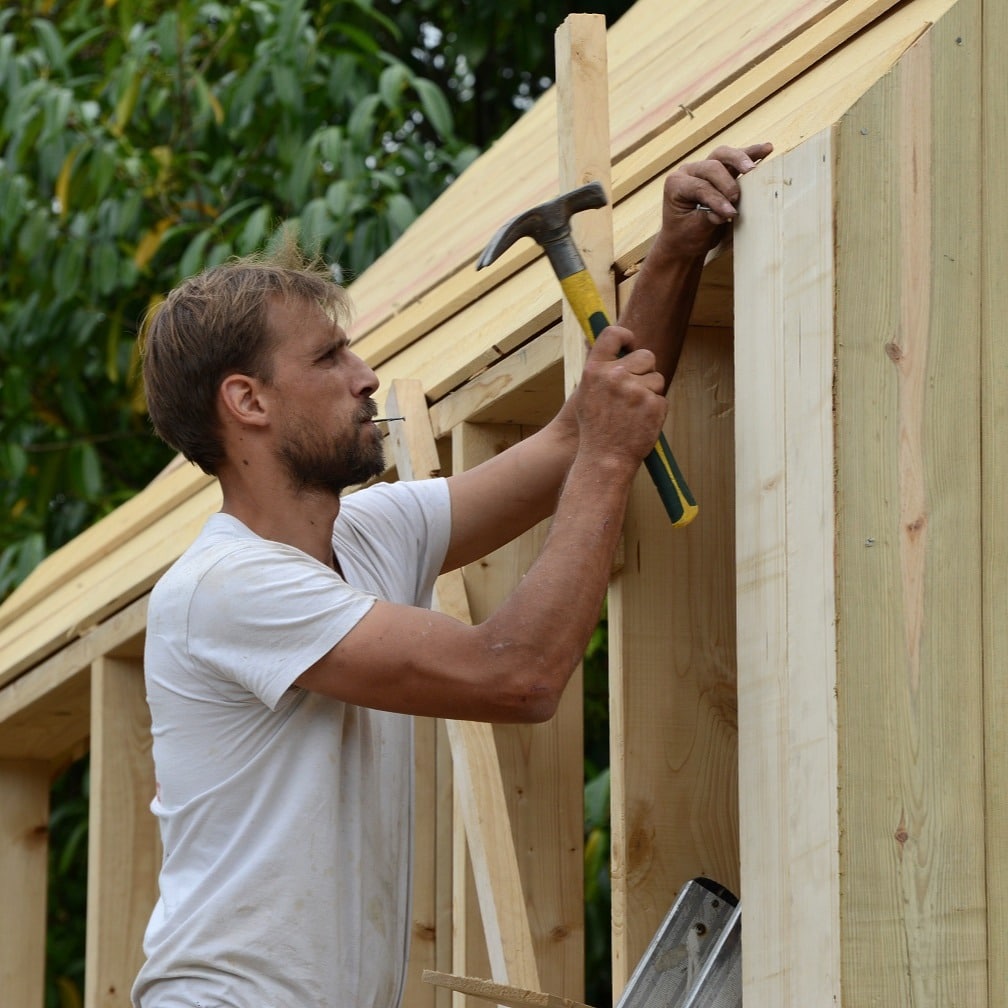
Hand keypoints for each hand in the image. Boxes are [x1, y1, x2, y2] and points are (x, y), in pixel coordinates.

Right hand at [574, 325, 667, 468]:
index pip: (612, 334)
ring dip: (650, 393)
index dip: (626, 336)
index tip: (630, 344)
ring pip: (657, 379)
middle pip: (646, 356)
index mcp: (595, 370)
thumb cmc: (595, 428)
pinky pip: (661, 399)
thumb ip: (600, 371)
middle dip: (646, 370)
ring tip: (633, 413)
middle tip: (635, 390)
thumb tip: (617, 348)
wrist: (604, 458)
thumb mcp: (586, 394)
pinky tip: (640, 423)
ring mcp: (636, 390)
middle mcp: (615, 376)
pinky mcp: (653, 405)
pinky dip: (655, 411)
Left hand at [655, 142, 773, 258]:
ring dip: (741, 159)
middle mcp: (688, 171)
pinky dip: (750, 153)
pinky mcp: (720, 170)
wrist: (685, 241)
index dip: (716, 199)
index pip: (700, 186)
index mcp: (676, 184)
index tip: (730, 214)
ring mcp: (704, 168)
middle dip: (727, 183)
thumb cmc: (685, 236)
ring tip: (753, 169)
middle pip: (712, 166)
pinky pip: (734, 159)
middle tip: (736, 198)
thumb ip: (709, 217)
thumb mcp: (694, 230)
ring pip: (723, 155)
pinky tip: (766, 149)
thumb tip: (728, 211)